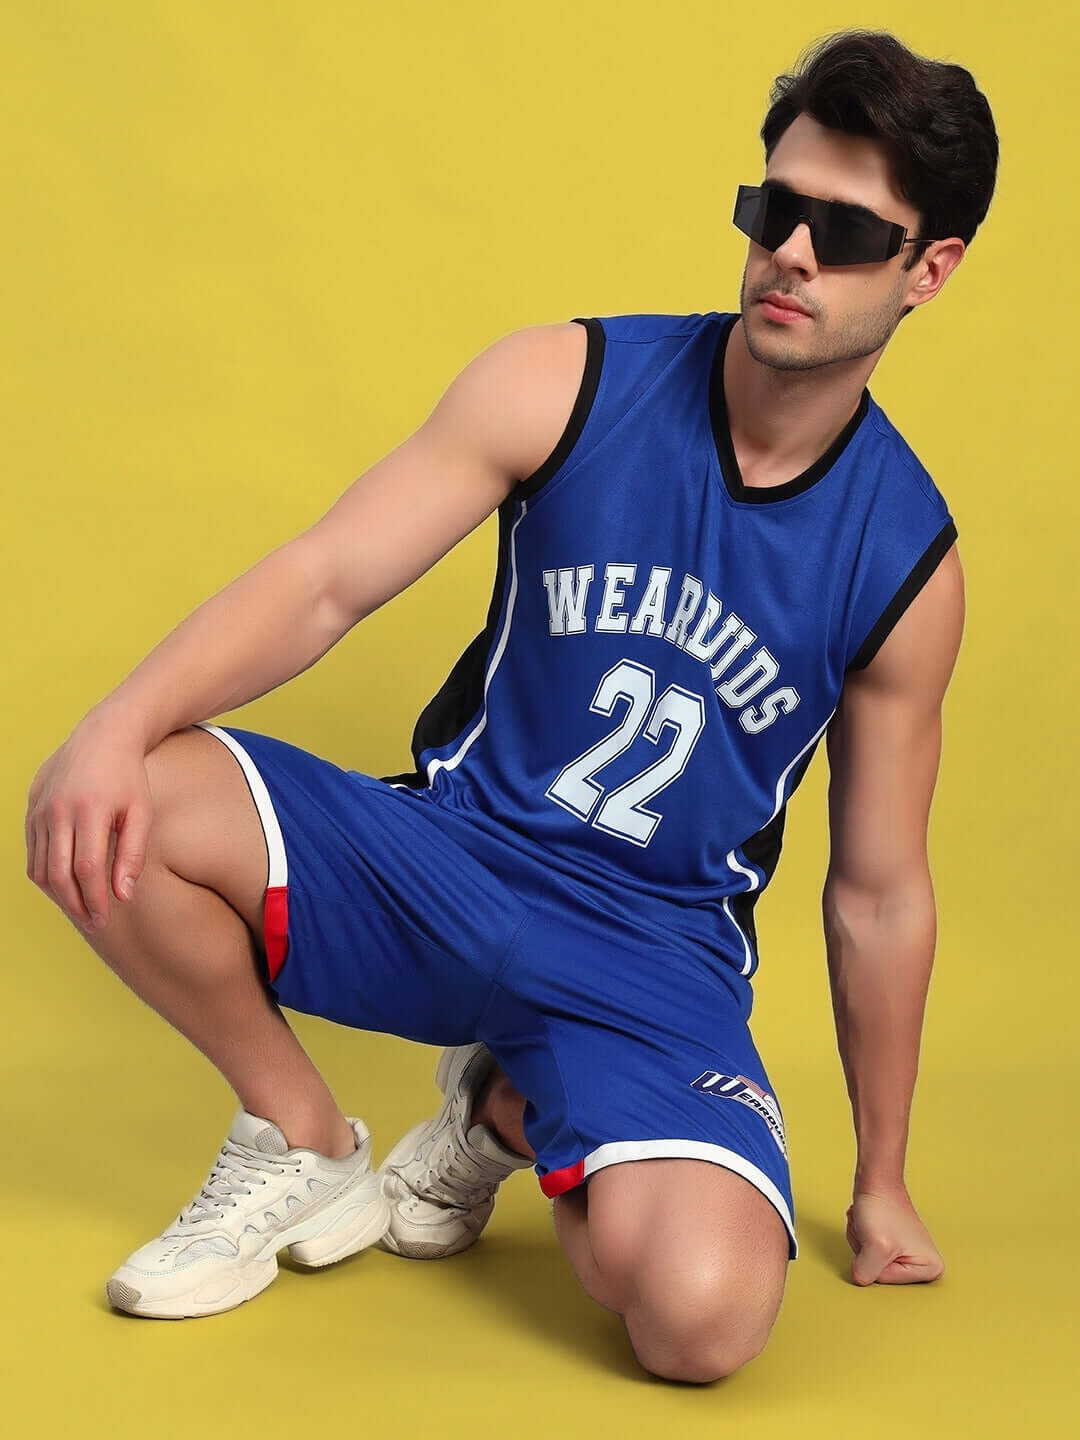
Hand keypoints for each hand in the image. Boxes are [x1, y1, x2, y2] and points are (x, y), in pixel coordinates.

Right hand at [25, 719, 153, 931]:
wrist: (102, 738)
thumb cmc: (128, 778)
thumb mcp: (141, 812)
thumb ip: (133, 854)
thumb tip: (123, 896)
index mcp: (90, 809)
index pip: (86, 868)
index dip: (94, 899)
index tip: (105, 919)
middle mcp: (59, 810)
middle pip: (59, 874)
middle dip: (76, 905)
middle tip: (95, 924)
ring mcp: (41, 810)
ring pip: (41, 868)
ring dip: (60, 896)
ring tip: (83, 910)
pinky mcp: (32, 812)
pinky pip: (34, 855)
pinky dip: (48, 877)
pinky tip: (68, 887)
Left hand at [845, 1188, 945, 1285]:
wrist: (876, 1180)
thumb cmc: (882, 1207)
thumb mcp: (875, 1248)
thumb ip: (866, 1272)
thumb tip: (860, 1278)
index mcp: (930, 1269)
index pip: (885, 1280)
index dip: (873, 1259)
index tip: (880, 1238)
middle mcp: (923, 1264)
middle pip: (877, 1273)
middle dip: (866, 1252)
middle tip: (873, 1232)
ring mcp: (908, 1254)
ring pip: (868, 1263)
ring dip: (861, 1243)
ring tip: (871, 1226)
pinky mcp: (893, 1245)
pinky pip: (865, 1252)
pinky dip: (860, 1238)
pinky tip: (867, 1225)